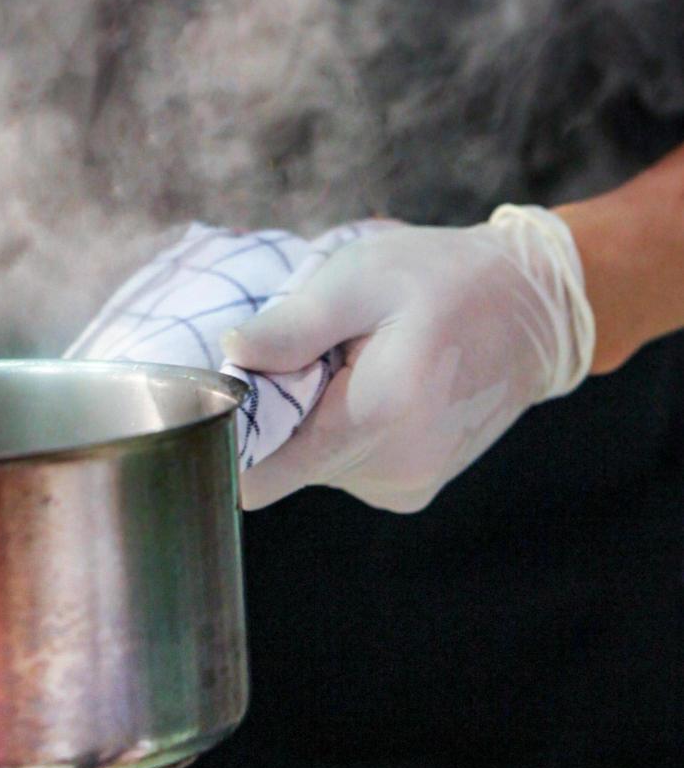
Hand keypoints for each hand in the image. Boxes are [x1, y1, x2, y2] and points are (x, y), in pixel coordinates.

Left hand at [222, 205, 594, 512]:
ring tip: (355, 365)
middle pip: (282, 465)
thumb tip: (230, 356)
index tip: (239, 385)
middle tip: (315, 355)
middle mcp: (391, 472)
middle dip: (279, 413)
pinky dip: (343, 430)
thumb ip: (293, 326)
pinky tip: (375, 387)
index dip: (232, 432)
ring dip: (313, 419)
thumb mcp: (362, 278)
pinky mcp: (411, 489)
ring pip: (312, 466)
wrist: (538, 308)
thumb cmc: (444, 279)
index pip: (257, 474)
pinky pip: (345, 467)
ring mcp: (403, 487)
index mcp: (374, 420)